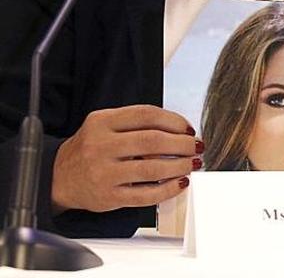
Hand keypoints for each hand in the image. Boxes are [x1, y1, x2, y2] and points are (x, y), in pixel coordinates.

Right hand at [52, 105, 201, 213]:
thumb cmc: (90, 148)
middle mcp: (100, 146)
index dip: (174, 121)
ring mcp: (104, 173)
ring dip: (179, 166)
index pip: (146, 115)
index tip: (188, 128)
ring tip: (192, 163)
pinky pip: (145, 195)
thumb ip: (136, 122)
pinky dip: (168, 189)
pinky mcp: (108, 197)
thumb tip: (180, 129)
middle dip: (182, 144)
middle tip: (196, 146)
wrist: (59, 177)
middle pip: (152, 141)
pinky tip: (180, 182)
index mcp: (101, 122)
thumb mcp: (104, 124)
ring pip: (152, 169)